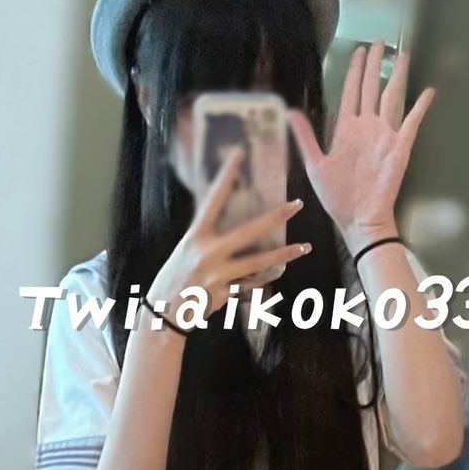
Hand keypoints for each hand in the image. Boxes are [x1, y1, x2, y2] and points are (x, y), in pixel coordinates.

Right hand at [150, 149, 306, 326]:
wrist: (164, 314)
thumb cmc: (174, 278)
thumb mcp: (186, 251)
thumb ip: (207, 238)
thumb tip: (232, 226)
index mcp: (195, 236)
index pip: (213, 199)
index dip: (226, 176)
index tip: (240, 155)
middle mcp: (207, 252)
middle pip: (247, 231)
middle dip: (274, 217)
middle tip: (296, 204)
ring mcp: (217, 274)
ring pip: (258, 262)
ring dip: (283, 254)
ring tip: (304, 247)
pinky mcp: (224, 293)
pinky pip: (251, 284)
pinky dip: (263, 277)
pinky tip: (279, 272)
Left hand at [287, 41, 435, 246]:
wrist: (358, 219)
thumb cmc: (337, 197)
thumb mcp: (315, 165)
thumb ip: (306, 136)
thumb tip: (290, 111)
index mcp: (346, 130)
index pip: (351, 92)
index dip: (354, 71)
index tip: (359, 52)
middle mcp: (366, 127)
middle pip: (371, 88)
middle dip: (374, 65)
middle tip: (379, 43)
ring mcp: (384, 136)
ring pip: (391, 98)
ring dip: (397, 76)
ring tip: (403, 55)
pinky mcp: (400, 148)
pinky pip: (412, 122)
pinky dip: (420, 107)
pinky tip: (428, 91)